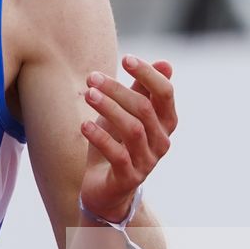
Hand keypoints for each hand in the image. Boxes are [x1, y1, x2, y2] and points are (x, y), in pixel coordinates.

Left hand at [79, 56, 176, 223]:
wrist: (105, 190)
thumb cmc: (117, 144)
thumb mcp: (126, 114)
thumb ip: (142, 90)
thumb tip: (165, 63)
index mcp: (165, 123)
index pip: (165, 93)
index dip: (148, 74)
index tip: (126, 58)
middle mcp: (161, 142)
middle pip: (144, 108)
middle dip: (117, 89)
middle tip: (91, 77)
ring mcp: (147, 161)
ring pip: (133, 129)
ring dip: (109, 108)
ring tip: (88, 95)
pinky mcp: (129, 177)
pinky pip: (117, 154)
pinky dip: (100, 138)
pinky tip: (84, 125)